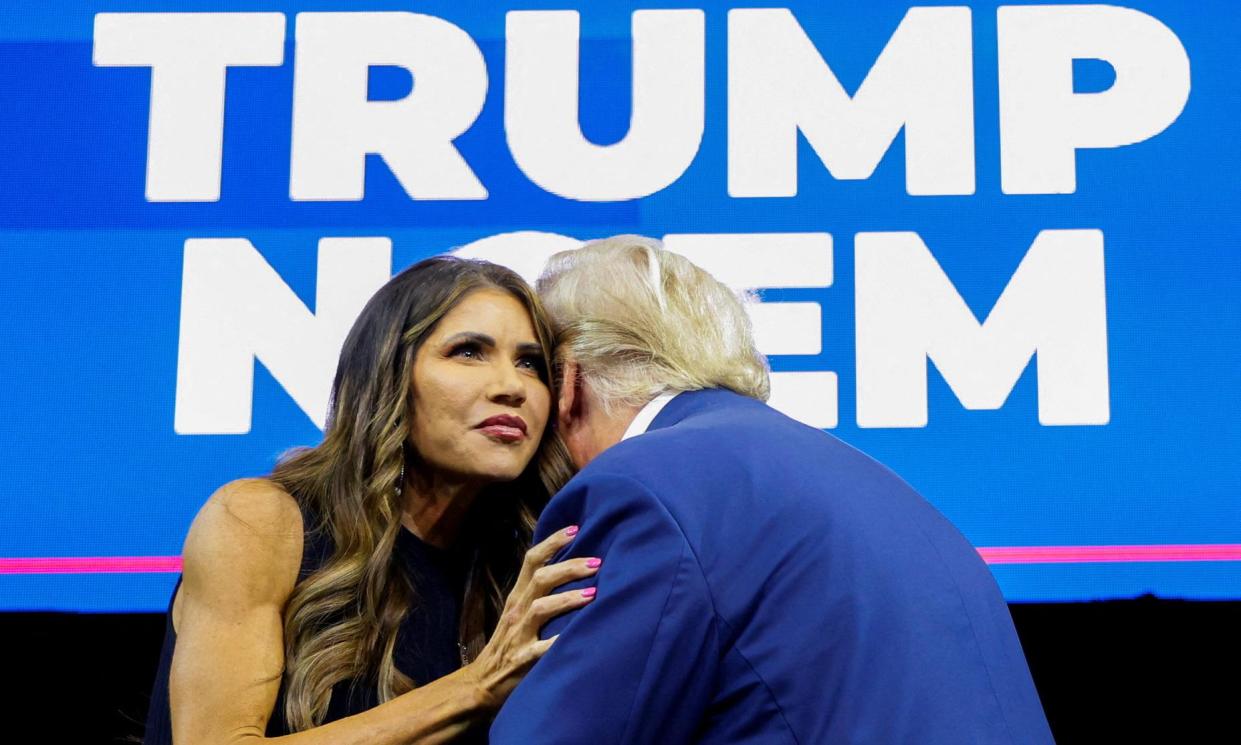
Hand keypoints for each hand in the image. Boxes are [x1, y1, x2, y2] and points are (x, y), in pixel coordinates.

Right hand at [464, 525, 599, 710]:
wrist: (483, 683)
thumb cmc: (509, 643)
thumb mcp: (519, 612)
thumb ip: (539, 592)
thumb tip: (571, 567)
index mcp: (517, 596)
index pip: (532, 560)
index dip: (552, 542)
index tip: (576, 529)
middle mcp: (517, 610)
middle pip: (540, 579)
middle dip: (569, 567)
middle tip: (597, 563)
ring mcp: (518, 635)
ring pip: (541, 608)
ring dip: (567, 600)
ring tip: (593, 595)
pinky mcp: (522, 660)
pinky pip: (540, 650)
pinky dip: (557, 643)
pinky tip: (576, 637)